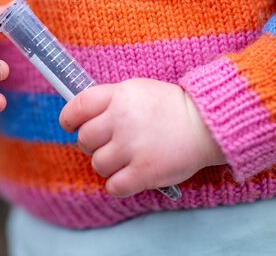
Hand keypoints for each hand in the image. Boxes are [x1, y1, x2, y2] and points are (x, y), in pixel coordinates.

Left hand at [59, 79, 224, 197]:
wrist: (206, 125)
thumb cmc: (169, 107)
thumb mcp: (137, 90)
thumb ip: (109, 101)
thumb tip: (79, 117)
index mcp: (119, 96)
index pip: (77, 107)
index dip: (68, 119)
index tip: (70, 126)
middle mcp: (122, 120)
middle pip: (84, 139)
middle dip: (91, 144)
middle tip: (108, 143)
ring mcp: (132, 147)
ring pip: (97, 164)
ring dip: (107, 164)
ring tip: (124, 159)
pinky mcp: (144, 172)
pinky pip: (113, 186)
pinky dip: (117, 184)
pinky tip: (128, 177)